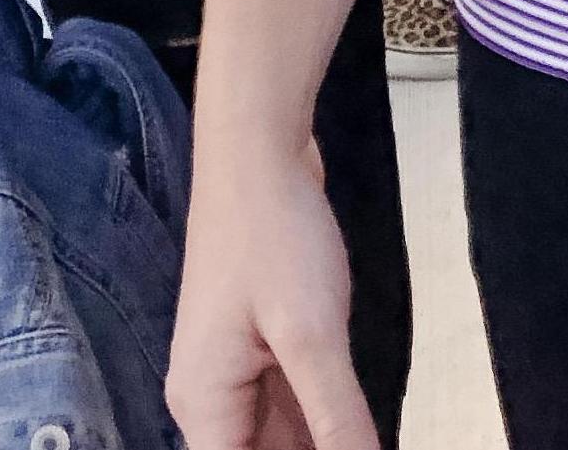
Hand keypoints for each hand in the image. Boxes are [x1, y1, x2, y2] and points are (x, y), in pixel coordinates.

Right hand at [169, 140, 375, 449]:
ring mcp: (236, 369)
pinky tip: (357, 421)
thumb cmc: (274, 234)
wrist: (257, 147)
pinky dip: (324, 416)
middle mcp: (212, 398)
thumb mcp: (312, 334)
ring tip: (361, 428)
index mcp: (205, 406)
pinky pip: (292, 402)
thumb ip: (336, 419)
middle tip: (362, 437)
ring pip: (282, 436)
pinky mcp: (262, 344)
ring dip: (322, 440)